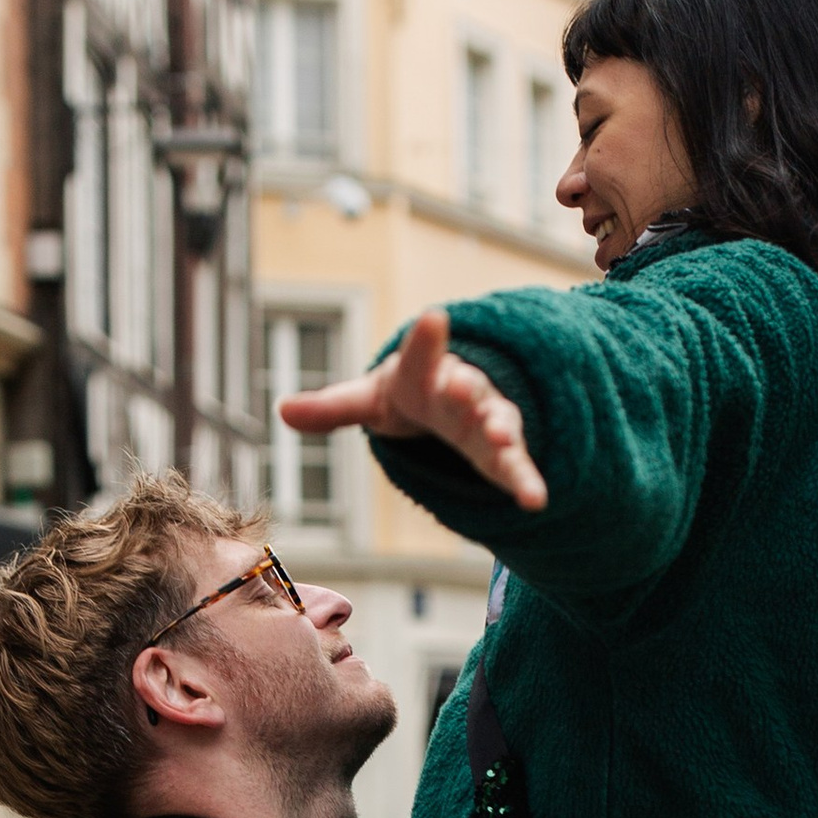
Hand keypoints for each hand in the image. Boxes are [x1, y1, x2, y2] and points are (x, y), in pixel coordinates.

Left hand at [279, 307, 546, 511]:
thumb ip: (332, 407)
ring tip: (502, 441)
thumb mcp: (370, 400)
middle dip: (467, 388)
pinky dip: (526, 480)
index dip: (427, 339)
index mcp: (426, 373)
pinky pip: (516, 465)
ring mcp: (488, 419)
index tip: (433, 316)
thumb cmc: (410, 396)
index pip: (422, 356)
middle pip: (467, 386)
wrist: (451, 401)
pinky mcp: (504, 452)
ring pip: (499, 422)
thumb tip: (280, 411)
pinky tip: (537, 500)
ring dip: (502, 432)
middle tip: (464, 389)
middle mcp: (463, 390)